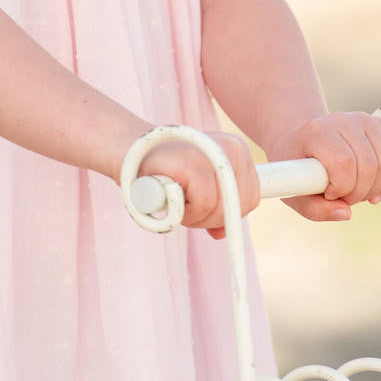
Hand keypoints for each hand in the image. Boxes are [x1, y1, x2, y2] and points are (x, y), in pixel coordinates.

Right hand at [137, 130, 259, 239]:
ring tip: (174, 195)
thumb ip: (217, 206)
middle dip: (210, 218)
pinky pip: (203, 205)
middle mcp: (232, 147)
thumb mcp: (199, 188)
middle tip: (184, 203)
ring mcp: (214, 152)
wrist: (129, 152)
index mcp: (238, 150)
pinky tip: (168, 194)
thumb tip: (223, 233)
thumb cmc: (166, 173)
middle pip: (238, 207)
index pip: (251, 198)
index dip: (227, 213)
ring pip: (220, 210)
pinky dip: (182, 211)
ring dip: (194, 216)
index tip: (202, 205)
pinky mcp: (193, 163)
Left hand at [264, 112, 380, 221]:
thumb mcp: (295, 192)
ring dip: (375, 187)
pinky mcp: (377, 124)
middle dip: (359, 193)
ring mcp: (362, 120)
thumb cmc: (298, 167)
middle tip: (344, 197)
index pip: (343, 162)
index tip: (329, 194)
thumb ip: (316, 210)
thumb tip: (346, 213)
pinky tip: (374, 185)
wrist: (302, 140)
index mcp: (317, 132)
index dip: (342, 188)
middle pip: (368, 165)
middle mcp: (341, 120)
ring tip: (357, 190)